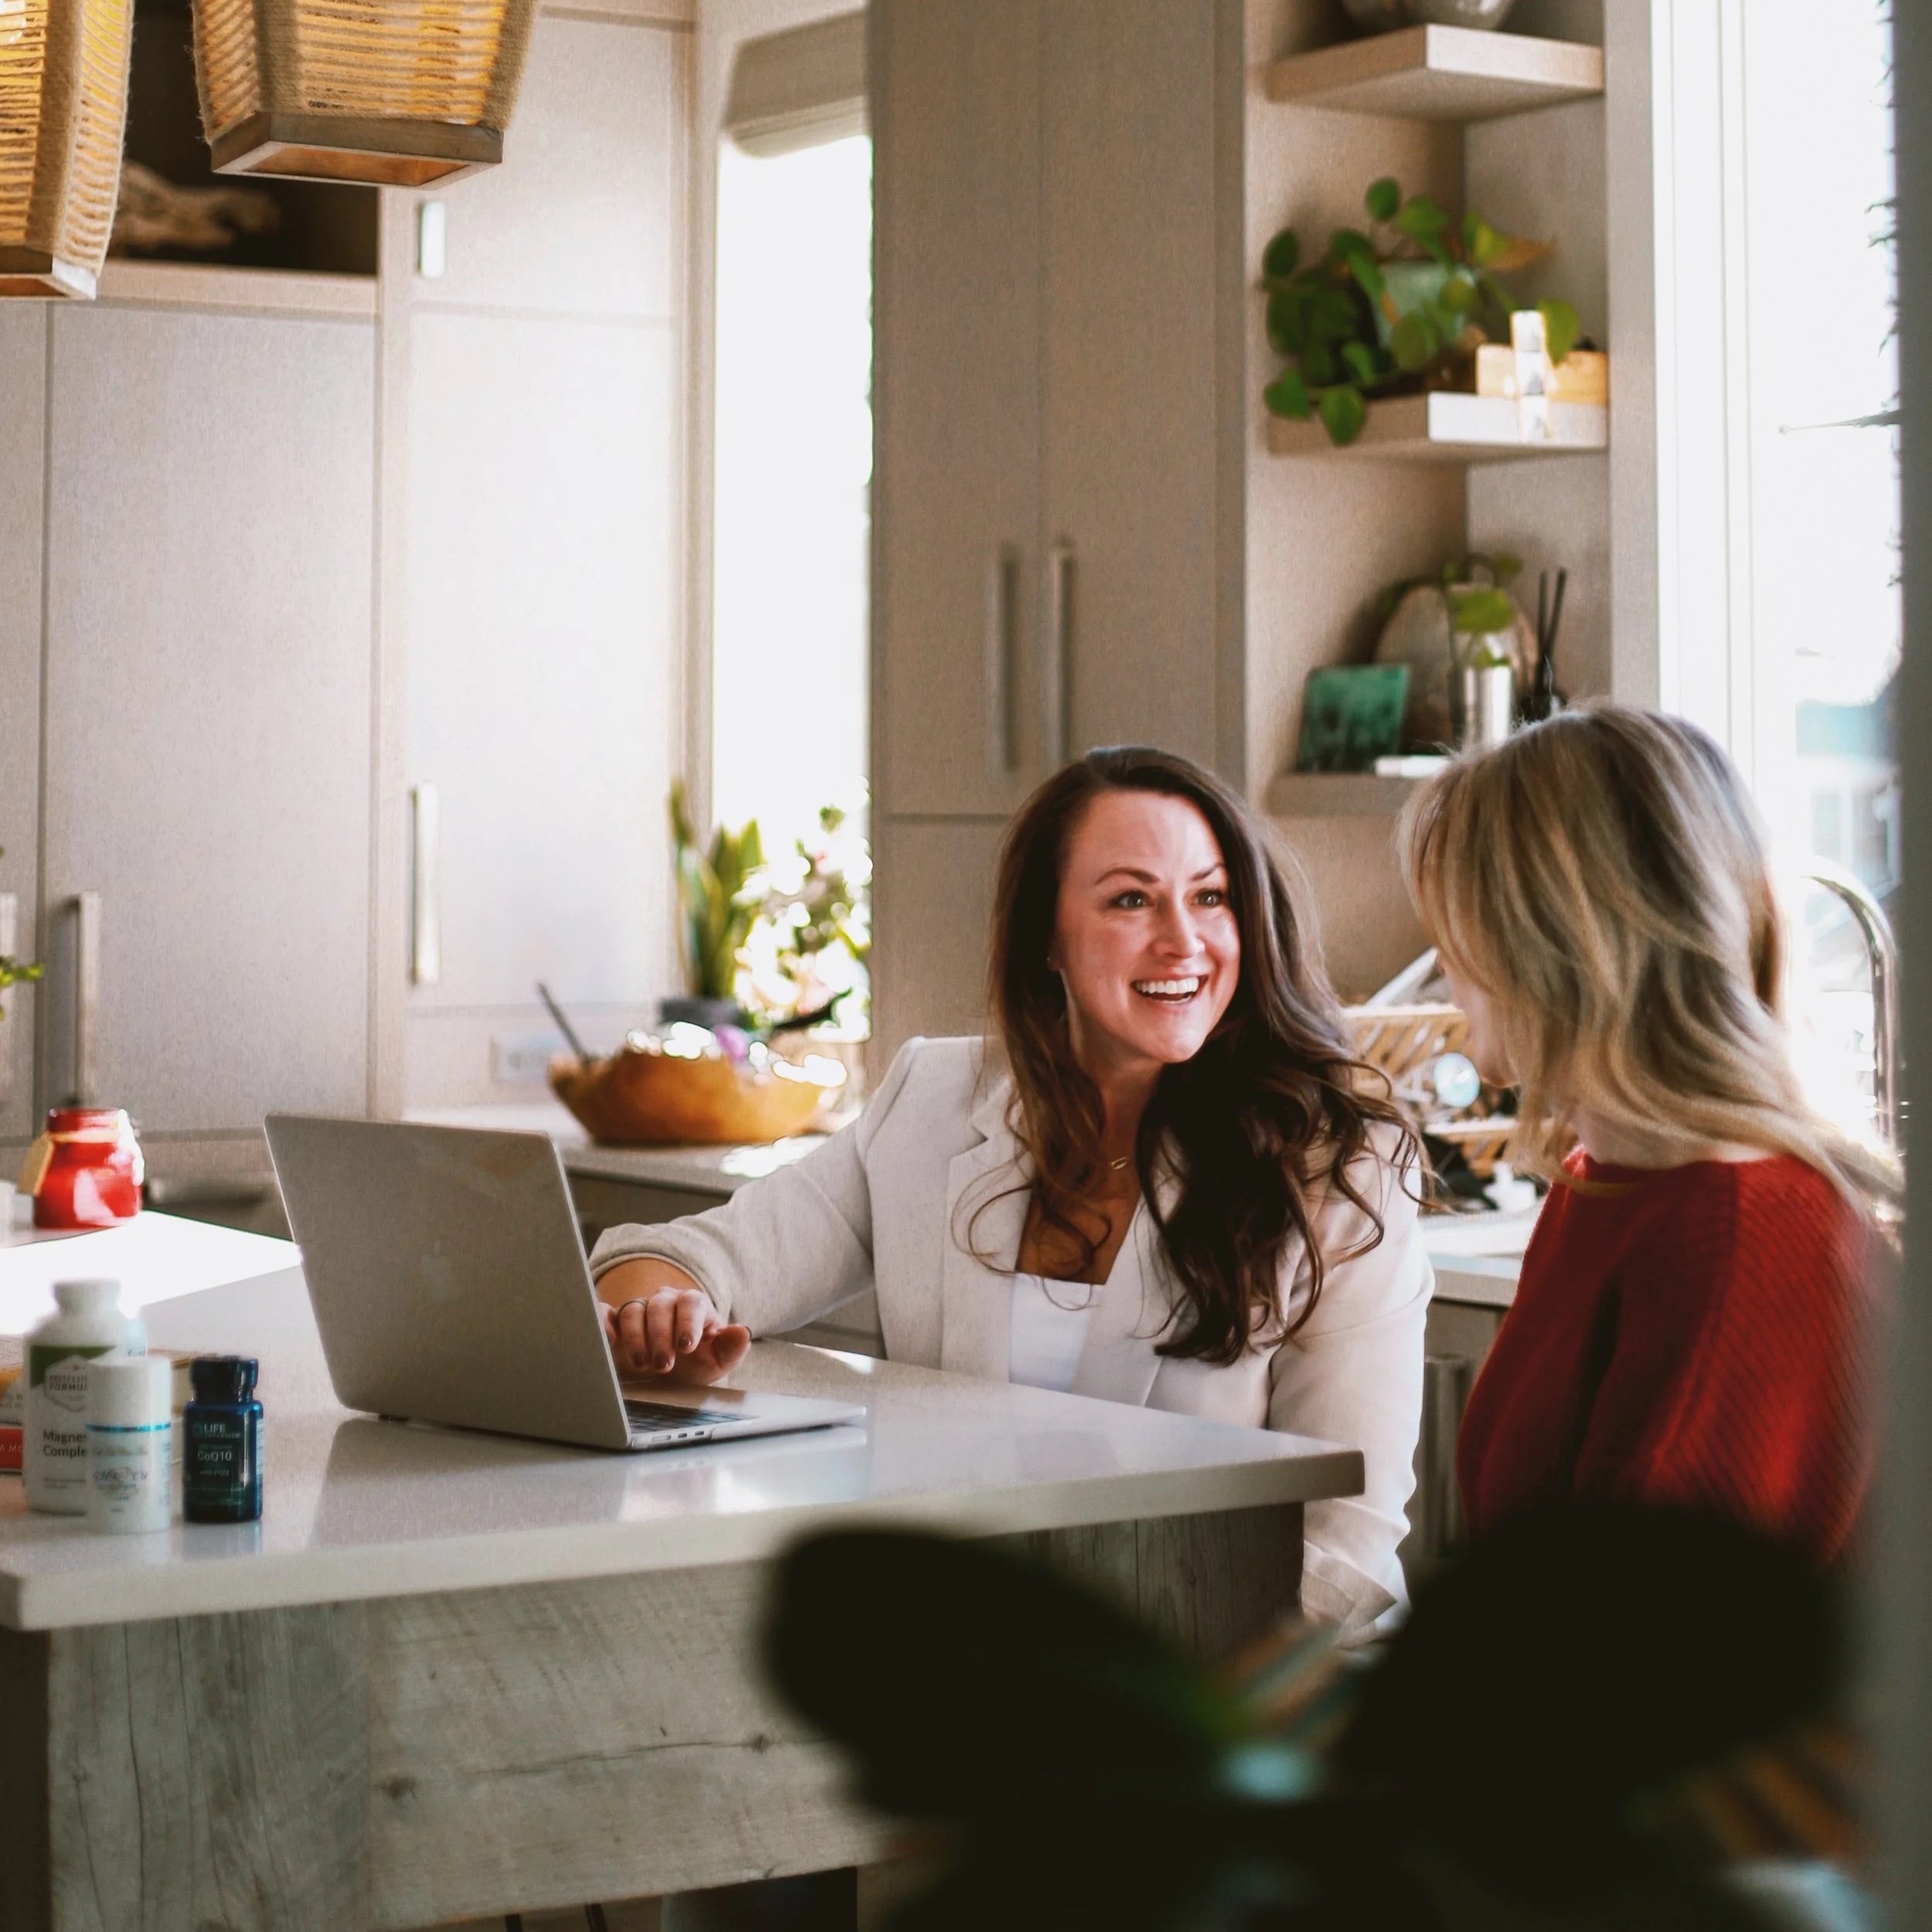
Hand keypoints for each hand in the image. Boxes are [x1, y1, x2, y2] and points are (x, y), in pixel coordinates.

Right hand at [600, 1270, 749, 1383]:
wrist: (667, 1378)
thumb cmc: (694, 1365)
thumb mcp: (716, 1362)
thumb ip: (731, 1348)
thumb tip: (743, 1332)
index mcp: (693, 1306)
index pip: (691, 1302)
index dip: (688, 1322)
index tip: (686, 1347)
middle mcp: (665, 1303)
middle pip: (660, 1306)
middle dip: (661, 1336)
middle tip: (663, 1365)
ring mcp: (639, 1309)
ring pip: (633, 1310)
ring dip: (636, 1337)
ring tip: (643, 1364)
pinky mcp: (615, 1321)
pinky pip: (605, 1312)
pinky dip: (604, 1322)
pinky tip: (610, 1340)